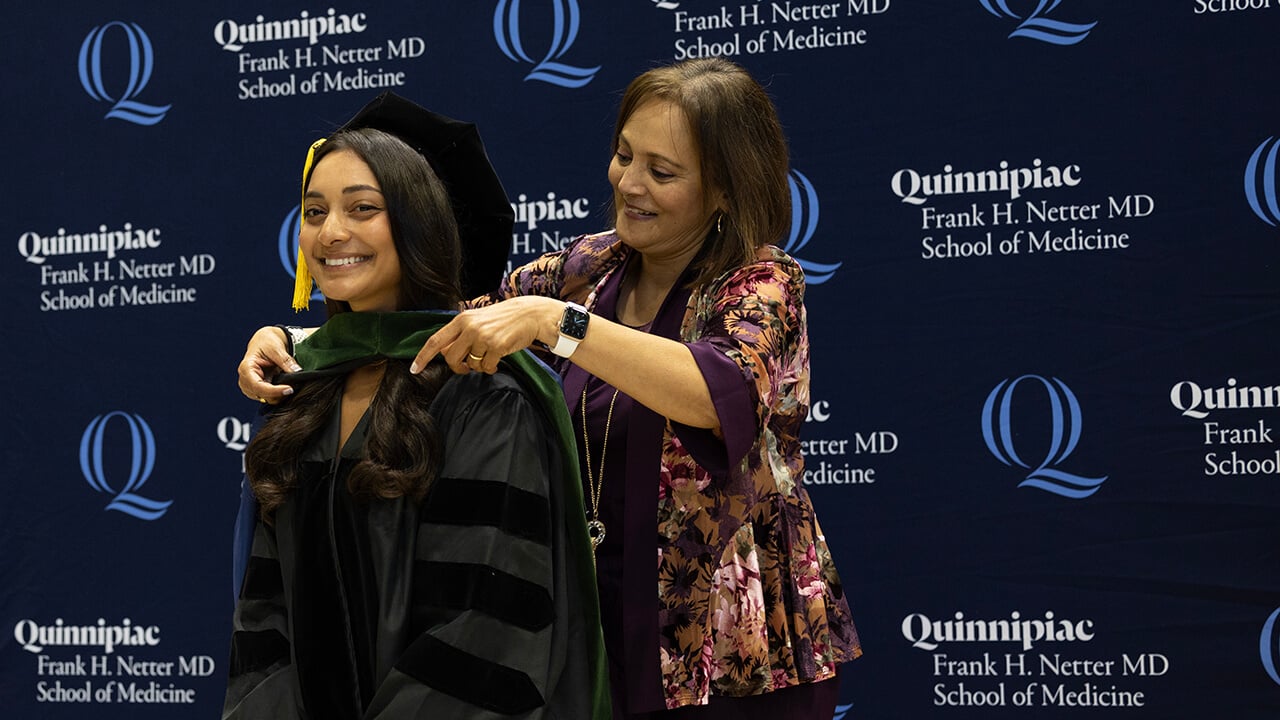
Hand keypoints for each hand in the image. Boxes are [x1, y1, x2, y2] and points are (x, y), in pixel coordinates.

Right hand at [238, 326, 301, 403]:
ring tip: (288, 384)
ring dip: (279, 395)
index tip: (289, 389)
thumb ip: (285, 361)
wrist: (265, 342)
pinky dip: (278, 394)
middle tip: (293, 387)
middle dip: (278, 393)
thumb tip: (296, 372)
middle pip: (262, 395)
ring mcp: (250, 386)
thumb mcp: (276, 348)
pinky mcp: (257, 390)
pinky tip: (284, 386)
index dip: (274, 391)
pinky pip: (269, 397)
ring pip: (266, 399)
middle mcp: (245, 380)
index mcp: (246, 368)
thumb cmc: (267, 343)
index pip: (258, 386)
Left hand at [411, 296, 558, 374]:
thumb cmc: (503, 319)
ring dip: (478, 366)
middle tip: (468, 366)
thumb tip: (445, 353)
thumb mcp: (478, 320)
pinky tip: (497, 361)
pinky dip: (491, 368)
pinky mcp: (497, 346)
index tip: (414, 369)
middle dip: (458, 366)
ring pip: (470, 364)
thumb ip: (460, 334)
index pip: (436, 341)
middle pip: (451, 358)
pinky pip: (486, 367)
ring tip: (488, 358)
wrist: (530, 314)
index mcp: (461, 320)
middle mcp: (470, 327)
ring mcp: (483, 337)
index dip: (423, 357)